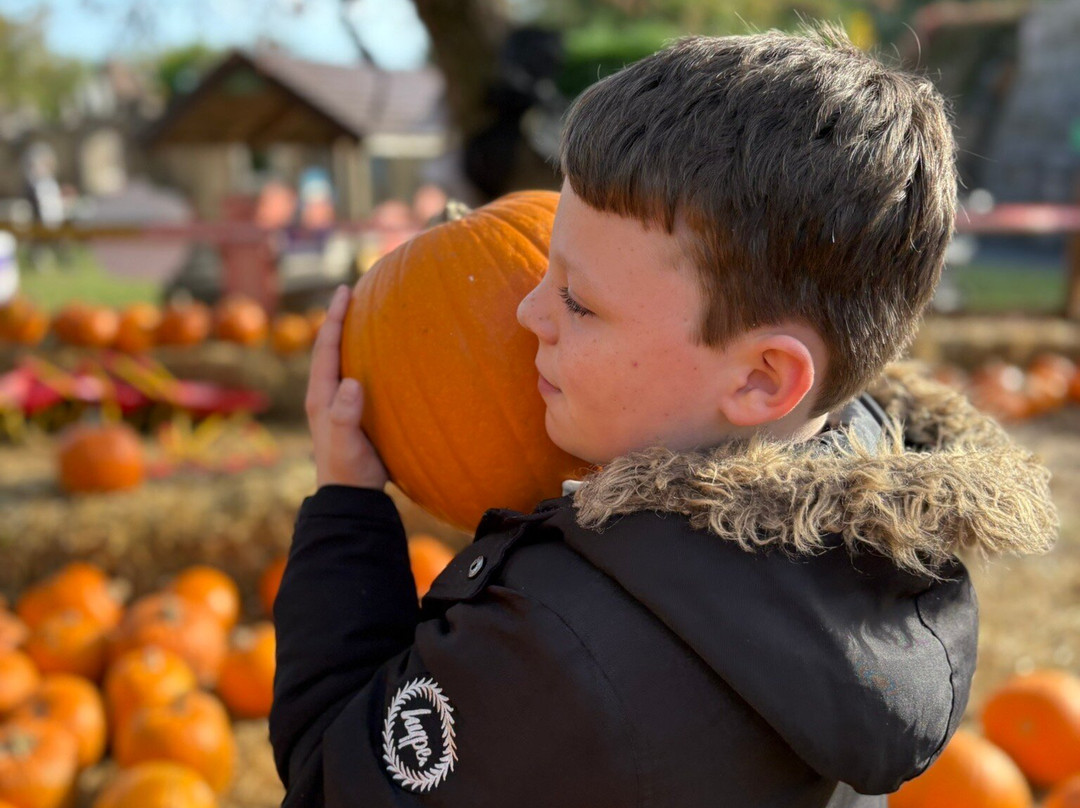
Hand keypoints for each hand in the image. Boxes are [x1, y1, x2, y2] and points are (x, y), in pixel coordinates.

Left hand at [305, 285, 388, 489]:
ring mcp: (339, 405)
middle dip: (340, 319)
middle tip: (355, 292)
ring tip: (368, 316)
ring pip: (342, 361)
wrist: (350, 498)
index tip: (345, 290)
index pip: (325, 348)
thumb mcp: (347, 443)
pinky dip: (366, 358)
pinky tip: (385, 357)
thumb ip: (346, 414)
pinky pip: (357, 376)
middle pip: (330, 348)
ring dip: (351, 337)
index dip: (334, 317)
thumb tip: (352, 382)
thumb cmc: (349, 470)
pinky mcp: (353, 414)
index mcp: (320, 396)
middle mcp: (326, 395)